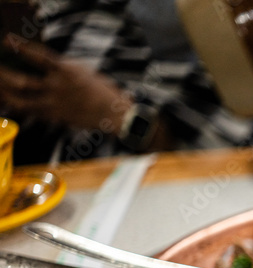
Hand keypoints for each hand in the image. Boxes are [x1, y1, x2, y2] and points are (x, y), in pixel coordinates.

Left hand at [0, 36, 130, 132]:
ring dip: (5, 92)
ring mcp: (55, 104)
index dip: (19, 47)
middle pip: (22, 81)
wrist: (115, 113)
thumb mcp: (83, 70)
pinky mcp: (56, 116)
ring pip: (21, 100)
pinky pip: (30, 111)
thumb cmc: (102, 90)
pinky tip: (8, 100)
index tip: (6, 40)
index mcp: (66, 71)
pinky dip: (16, 105)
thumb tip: (43, 62)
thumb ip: (62, 66)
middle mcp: (58, 87)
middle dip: (3, 75)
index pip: (37, 57)